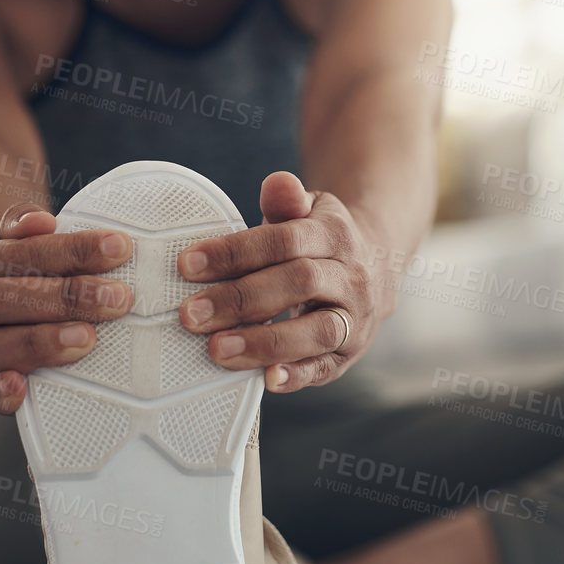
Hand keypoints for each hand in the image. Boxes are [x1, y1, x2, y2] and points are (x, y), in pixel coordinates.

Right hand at [0, 201, 133, 413]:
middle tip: (117, 298)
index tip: (119, 248)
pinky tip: (23, 388)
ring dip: (42, 342)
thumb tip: (41, 221)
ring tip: (88, 338)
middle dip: (65, 298)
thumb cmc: (11, 266)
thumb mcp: (10, 235)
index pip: (18, 253)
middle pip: (3, 298)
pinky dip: (1, 394)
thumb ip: (22, 221)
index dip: (70, 250)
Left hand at [176, 171, 385, 392]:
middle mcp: (351, 277)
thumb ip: (287, 200)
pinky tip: (265, 380)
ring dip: (265, 342)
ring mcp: (355, 317)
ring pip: (317, 331)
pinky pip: (327, 367)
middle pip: (297, 283)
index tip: (187, 265)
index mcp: (334, 235)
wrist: (376, 267)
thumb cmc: (318, 241)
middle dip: (241, 299)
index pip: (283, 241)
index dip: (235, 252)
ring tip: (217, 349)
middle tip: (191, 314)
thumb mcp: (307, 212)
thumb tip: (277, 183)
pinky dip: (298, 376)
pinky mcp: (349, 352)